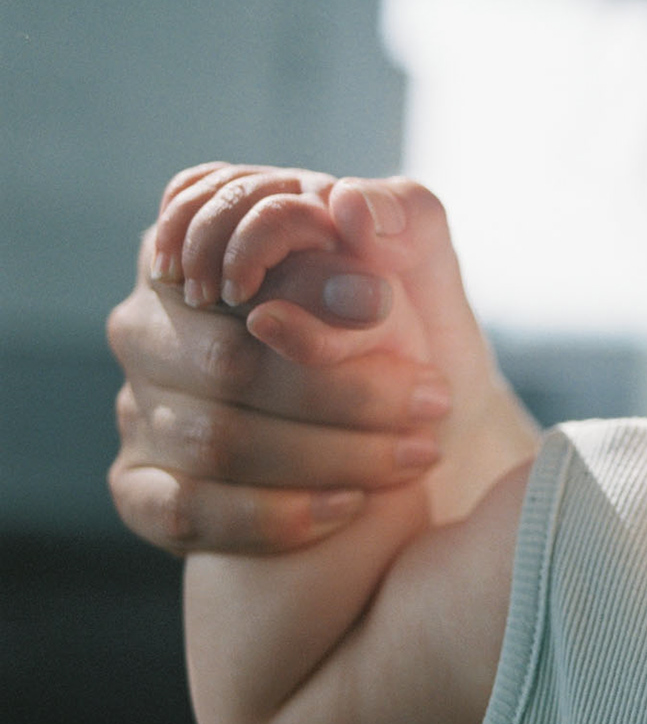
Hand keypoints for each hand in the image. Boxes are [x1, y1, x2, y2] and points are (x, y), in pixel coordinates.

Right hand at [109, 167, 537, 553]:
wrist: (411, 428)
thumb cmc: (409, 329)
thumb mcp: (421, 263)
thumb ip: (401, 216)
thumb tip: (353, 208)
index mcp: (203, 245)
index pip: (222, 256)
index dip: (304, 284)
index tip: (385, 306)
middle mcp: (149, 321)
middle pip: (227, 360)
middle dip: (341, 388)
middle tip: (432, 399)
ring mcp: (138, 406)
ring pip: (214, 440)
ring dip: (329, 454)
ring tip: (416, 453)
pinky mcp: (140, 486)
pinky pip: (185, 510)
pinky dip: (273, 515)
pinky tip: (349, 505)